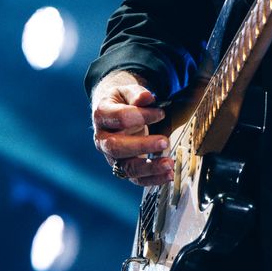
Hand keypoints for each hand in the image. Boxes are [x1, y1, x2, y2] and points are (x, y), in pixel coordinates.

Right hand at [90, 70, 173, 185]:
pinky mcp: (123, 167)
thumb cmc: (123, 101)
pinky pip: (136, 178)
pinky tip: (168, 175)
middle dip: (142, 146)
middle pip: (117, 147)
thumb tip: (147, 97)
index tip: (161, 113)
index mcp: (102, 115)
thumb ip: (136, 94)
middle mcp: (102, 139)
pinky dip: (153, 179)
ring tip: (169, 164)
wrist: (115, 113)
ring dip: (149, 168)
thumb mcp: (127, 91)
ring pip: (126, 167)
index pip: (120, 118)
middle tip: (164, 141)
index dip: (141, 116)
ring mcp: (111, 156)